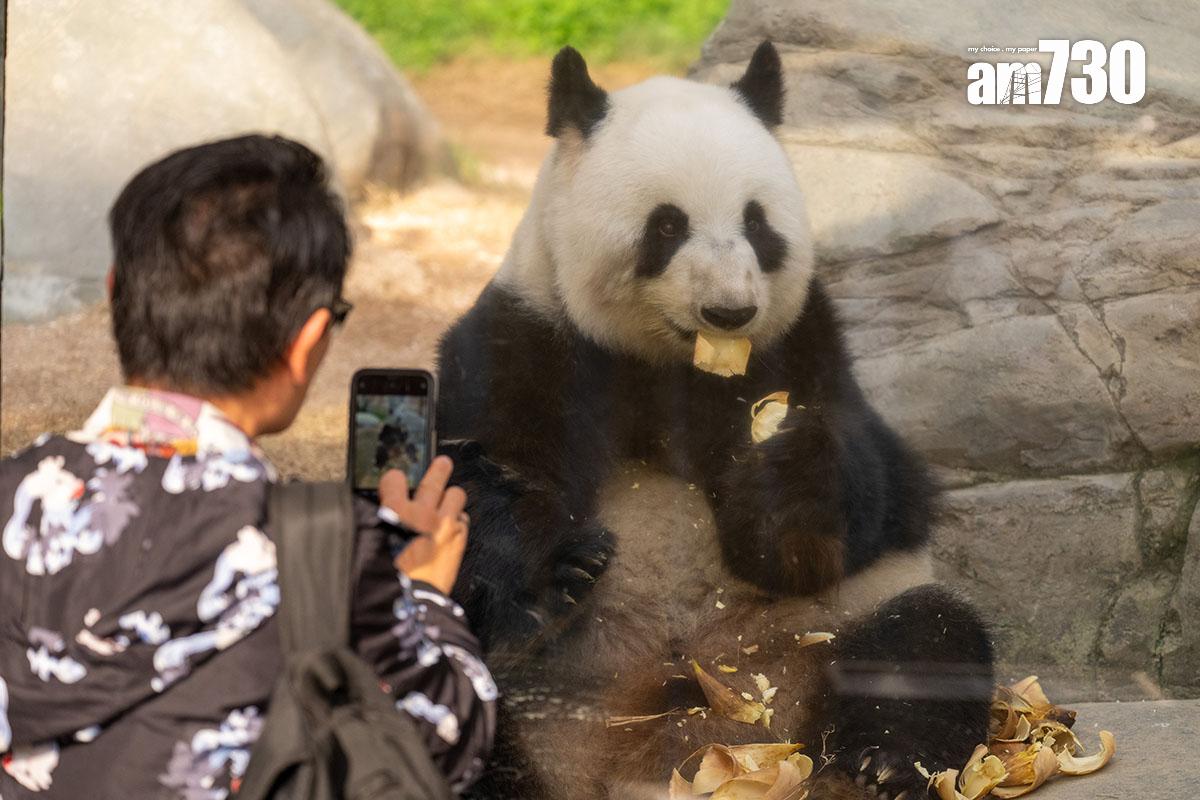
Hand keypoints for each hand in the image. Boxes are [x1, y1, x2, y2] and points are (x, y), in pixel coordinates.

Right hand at [380, 456, 468, 594]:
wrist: (410, 602)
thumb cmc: (386, 577)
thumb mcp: (372, 544)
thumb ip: (380, 525)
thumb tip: (383, 517)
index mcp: (394, 512)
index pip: (394, 478)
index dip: (394, 480)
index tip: (395, 481)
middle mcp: (421, 512)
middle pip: (433, 479)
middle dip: (438, 470)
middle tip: (443, 463)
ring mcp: (444, 524)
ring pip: (457, 495)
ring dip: (452, 498)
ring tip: (450, 500)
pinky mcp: (459, 540)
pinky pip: (465, 520)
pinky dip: (459, 523)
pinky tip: (453, 529)